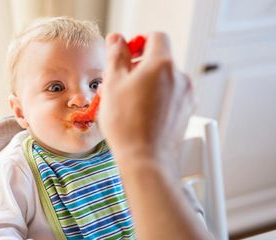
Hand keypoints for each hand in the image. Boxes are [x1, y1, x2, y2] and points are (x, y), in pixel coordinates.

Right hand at [99, 32, 193, 167]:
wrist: (146, 160)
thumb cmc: (127, 125)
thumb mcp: (113, 84)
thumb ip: (116, 56)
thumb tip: (117, 40)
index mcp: (162, 64)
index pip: (156, 37)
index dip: (139, 42)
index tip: (126, 56)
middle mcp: (180, 77)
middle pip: (160, 60)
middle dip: (139, 66)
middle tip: (120, 82)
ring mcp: (187, 96)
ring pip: (164, 79)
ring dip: (147, 83)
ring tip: (128, 102)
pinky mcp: (186, 112)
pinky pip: (171, 96)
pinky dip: (157, 98)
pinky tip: (140, 114)